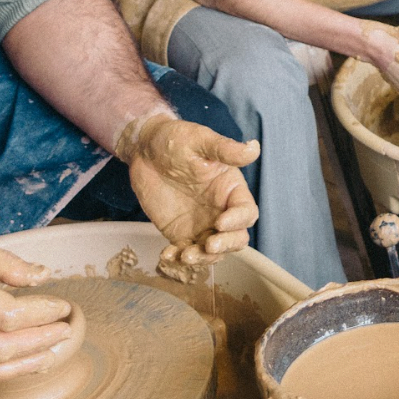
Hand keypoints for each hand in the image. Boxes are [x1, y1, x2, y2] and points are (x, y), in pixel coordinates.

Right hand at [0, 227, 76, 385]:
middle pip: (1, 349)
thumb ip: (5, 263)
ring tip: (47, 357)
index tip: (63, 309)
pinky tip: (11, 366)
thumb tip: (44, 275)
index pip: (9, 316)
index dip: (43, 316)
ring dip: (20, 369)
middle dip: (40, 344)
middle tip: (64, 334)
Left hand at [115, 113, 261, 269]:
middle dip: (226, 245)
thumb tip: (254, 148)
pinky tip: (167, 254)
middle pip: (236, 237)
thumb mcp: (200, 140)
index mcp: (230, 189)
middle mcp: (220, 210)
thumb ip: (225, 149)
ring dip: (203, 258)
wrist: (145, 149)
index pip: (246, 212)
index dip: (238, 220)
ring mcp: (201, 224)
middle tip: (208, 245)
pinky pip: (186, 252)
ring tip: (185, 255)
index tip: (221, 222)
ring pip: (213, 252)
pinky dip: (178, 258)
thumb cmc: (176, 140)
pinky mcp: (180, 233)